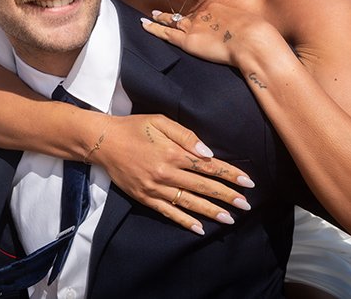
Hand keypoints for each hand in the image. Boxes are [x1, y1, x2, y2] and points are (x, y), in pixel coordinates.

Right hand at [92, 113, 254, 234]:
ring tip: (229, 219)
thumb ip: (185, 136)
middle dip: (227, 196)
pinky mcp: (145, 198)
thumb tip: (207, 152)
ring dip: (211, 212)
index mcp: (172, 153)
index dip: (230, 175)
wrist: (103, 142)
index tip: (247, 183)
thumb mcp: (160, 121)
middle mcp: (166, 173)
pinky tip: (199, 229)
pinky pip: (168, 212)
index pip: (208, 166)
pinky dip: (184, 221)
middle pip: (203, 187)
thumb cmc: (134, 127)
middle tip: (246, 205)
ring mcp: (155, 188)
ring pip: (189, 203)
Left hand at [141, 4, 284, 67]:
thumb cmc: (258, 37)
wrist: (252, 41)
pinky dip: (153, 29)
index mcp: (218, 8)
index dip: (197, 17)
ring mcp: (194, 26)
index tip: (194, 20)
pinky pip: (165, 33)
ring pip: (172, 21)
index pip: (203, 13)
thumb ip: (242, 30)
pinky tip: (144, 25)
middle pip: (185, 15)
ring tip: (149, 17)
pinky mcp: (187, 40)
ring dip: (160, 19)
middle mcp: (203, 14)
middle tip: (160, 12)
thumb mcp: (250, 26)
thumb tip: (249, 37)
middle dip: (174, 15)